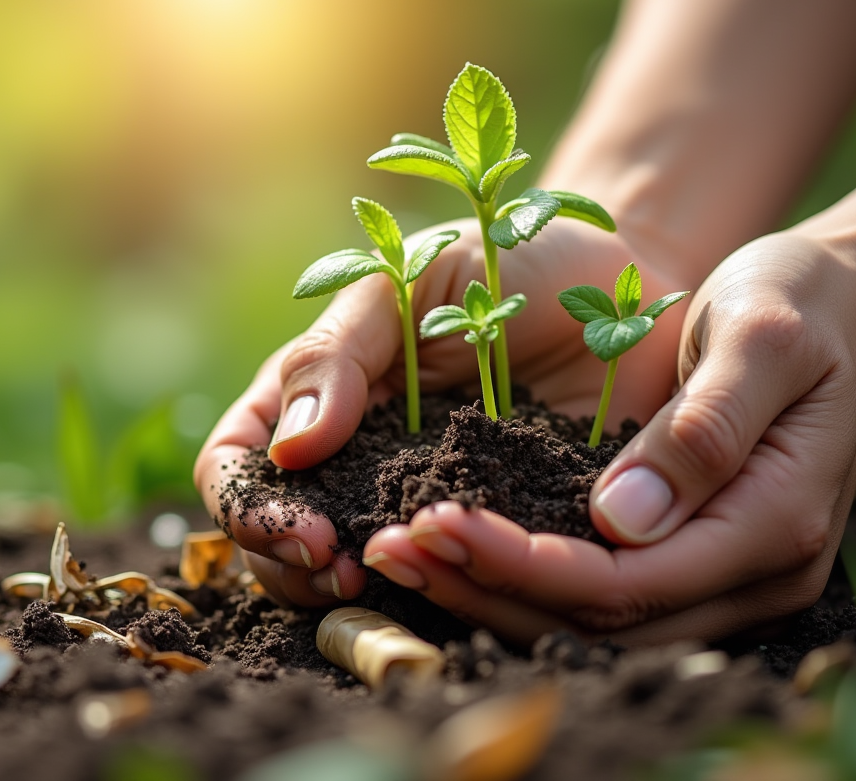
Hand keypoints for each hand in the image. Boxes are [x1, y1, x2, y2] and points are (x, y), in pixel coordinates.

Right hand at [194, 216, 690, 607]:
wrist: (616, 284)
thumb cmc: (500, 261)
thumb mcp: (404, 283)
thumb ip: (337, 356)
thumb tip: (287, 449)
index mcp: (313, 395)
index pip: (239, 461)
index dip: (247, 503)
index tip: (300, 526)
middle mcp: (348, 456)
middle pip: (274, 535)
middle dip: (288, 563)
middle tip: (339, 567)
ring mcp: (409, 499)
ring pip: (341, 571)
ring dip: (343, 593)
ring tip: (380, 583)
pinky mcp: (480, 528)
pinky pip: (440, 577)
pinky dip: (429, 594)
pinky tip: (450, 585)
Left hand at [365, 228, 855, 643]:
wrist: (839, 303)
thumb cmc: (801, 302)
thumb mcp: (762, 338)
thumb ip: (703, 429)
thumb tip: (621, 520)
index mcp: (770, 522)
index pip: (627, 582)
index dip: (524, 565)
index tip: (435, 522)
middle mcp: (749, 572)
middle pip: (598, 621)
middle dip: (487, 588)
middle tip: (390, 548)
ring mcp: (722, 573)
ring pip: (590, 621)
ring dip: (490, 593)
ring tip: (400, 554)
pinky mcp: (689, 554)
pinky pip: (596, 591)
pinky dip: (519, 575)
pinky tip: (453, 546)